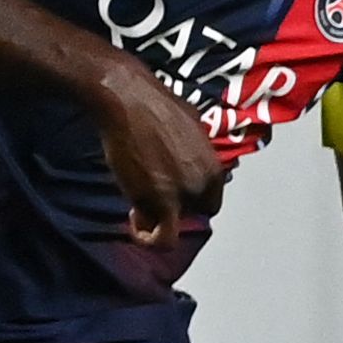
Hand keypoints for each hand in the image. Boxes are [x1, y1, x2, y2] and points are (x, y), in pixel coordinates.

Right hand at [88, 62, 231, 246]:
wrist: (128, 102)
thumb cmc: (154, 107)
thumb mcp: (190, 127)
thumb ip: (192, 151)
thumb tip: (185, 158)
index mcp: (214, 165)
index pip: (210, 197)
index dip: (190, 198)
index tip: (169, 191)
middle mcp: (205, 182)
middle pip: (195, 212)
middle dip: (175, 208)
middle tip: (150, 196)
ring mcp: (185, 193)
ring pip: (177, 227)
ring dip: (158, 223)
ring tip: (138, 210)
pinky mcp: (162, 201)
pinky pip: (163, 238)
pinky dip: (149, 239)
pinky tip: (134, 224)